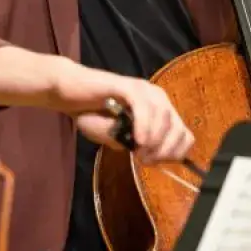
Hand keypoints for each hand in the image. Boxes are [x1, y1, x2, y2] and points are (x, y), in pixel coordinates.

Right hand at [47, 61, 192, 164]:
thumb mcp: (116, 138)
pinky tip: (138, 140)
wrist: (67, 94)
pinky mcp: (127, 86)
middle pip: (178, 127)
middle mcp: (156, 98)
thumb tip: (152, 154)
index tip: (156, 165)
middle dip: (166, 150)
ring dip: (155, 140)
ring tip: (140, 153)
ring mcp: (143, 90)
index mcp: (159, 111)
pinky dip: (145, 125)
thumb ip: (134, 145)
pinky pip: (144, 106)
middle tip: (145, 161)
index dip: (175, 154)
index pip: (183, 135)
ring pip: (164, 116)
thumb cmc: (91, 114)